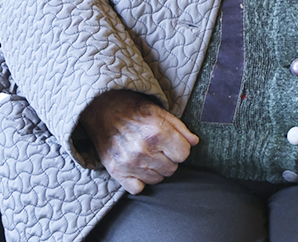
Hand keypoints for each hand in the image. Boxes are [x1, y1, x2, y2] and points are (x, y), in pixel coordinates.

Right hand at [81, 91, 196, 194]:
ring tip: (146, 154)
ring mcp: (129, 163)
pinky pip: (138, 188)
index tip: (172, 143)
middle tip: (157, 147)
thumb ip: (180, 128)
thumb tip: (194, 142)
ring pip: (157, 179)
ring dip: (155, 169)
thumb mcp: (159, 111)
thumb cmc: (133, 109)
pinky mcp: (117, 172)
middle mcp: (144, 150)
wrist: (102, 109)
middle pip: (172, 169)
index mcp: (157, 132)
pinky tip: (136, 167)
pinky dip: (139, 180)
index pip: (184, 154)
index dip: (180, 148)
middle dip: (168, 159)